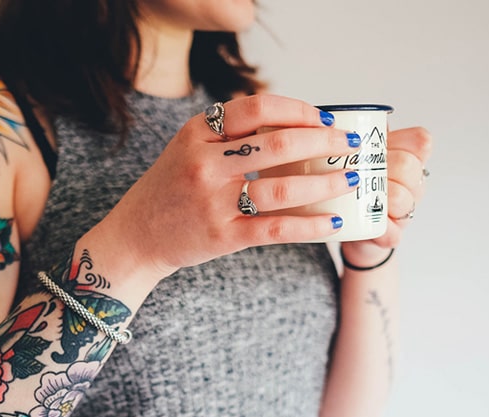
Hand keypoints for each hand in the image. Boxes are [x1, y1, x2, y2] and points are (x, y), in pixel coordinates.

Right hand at [94, 94, 364, 283]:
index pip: (257, 108)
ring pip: (284, 187)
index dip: (298, 110)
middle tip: (350, 146)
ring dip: (326, 183)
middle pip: (278, 144)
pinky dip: (309, 225)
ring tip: (352, 179)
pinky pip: (276, 228)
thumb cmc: (169, 191)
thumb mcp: (187, 149)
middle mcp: (204, 164)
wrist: (136, 236)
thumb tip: (292, 126)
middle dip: (324, 142)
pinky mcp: (223, 236)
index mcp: (196, 134)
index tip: (325, 118)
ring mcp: (213, 201)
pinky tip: (331, 222)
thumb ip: (228, 136)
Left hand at [341, 127, 432, 264]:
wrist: (344, 225)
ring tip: (355, 195)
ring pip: (403, 199)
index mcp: (406, 157)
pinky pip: (393, 231)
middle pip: (409, 166)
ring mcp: (405, 210)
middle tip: (354, 172)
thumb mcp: (349, 154)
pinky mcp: (392, 235)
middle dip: (380, 168)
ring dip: (378, 197)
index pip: (420, 141)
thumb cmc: (348, 183)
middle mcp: (412, 183)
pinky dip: (378, 228)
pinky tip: (363, 224)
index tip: (372, 147)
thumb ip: (347, 134)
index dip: (399, 142)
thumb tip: (331, 116)